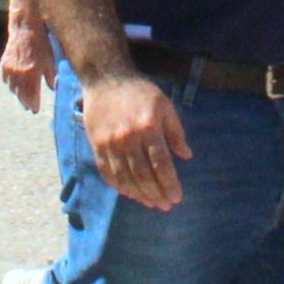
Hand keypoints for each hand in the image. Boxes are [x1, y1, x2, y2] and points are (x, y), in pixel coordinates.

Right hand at [1, 16, 54, 113]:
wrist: (25, 27)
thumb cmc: (41, 42)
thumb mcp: (50, 60)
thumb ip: (50, 76)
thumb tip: (51, 88)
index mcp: (32, 74)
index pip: (31, 96)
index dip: (33, 105)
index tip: (36, 110)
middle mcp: (19, 74)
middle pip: (20, 95)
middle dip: (26, 102)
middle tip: (30, 107)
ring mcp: (10, 69)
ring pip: (12, 88)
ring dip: (18, 94)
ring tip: (24, 97)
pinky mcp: (4, 64)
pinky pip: (6, 79)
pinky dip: (11, 83)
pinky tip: (16, 84)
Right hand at [82, 68, 194, 210]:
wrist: (106, 78)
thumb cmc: (140, 92)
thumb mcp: (165, 105)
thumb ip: (176, 131)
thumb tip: (186, 155)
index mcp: (148, 127)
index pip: (160, 163)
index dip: (169, 183)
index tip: (177, 197)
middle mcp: (128, 138)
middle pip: (142, 175)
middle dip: (156, 194)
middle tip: (166, 205)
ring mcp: (110, 143)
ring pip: (125, 177)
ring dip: (139, 194)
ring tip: (151, 203)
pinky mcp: (97, 145)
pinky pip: (107, 172)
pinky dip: (119, 186)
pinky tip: (129, 193)